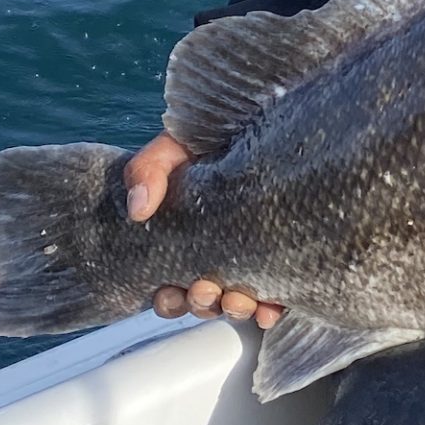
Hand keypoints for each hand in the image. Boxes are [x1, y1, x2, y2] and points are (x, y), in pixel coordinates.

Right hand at [124, 132, 284, 328]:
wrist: (273, 114)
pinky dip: (271, 309)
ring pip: (238, 302)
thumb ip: (147, 169)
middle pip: (203, 298)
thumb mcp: (174, 146)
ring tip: (238, 299)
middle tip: (205, 290)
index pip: (170, 283)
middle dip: (201, 303)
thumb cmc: (215, 136)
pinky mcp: (287, 257)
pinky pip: (279, 296)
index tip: (170, 290)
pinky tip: (270, 309)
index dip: (168, 297)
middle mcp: (219, 252)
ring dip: (233, 308)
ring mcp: (254, 256)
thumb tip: (138, 209)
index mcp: (187, 236)